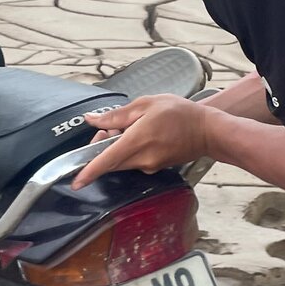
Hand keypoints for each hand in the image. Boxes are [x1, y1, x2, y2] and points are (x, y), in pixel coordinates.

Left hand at [73, 95, 211, 188]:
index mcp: (137, 140)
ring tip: (130, 128)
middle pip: (111, 161)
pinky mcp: (155, 168)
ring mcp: (150, 166)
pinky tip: (142, 136)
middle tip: (109, 128)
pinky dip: (130, 151)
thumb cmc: (181, 113)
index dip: (89, 171)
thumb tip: (93, 120)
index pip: (107, 160)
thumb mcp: (146, 104)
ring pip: (121, 162)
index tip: (77, 181)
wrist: (207, 131)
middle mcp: (142, 159)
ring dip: (117, 149)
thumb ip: (117, 114)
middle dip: (102, 148)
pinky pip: (134, 162)